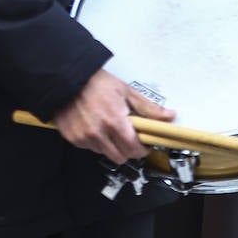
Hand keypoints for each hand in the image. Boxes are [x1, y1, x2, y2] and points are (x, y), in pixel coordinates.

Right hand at [52, 69, 174, 162]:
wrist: (68, 80)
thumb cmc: (99, 84)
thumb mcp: (127, 92)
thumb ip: (148, 108)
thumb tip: (169, 116)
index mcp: (115, 121)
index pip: (133, 148)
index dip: (142, 149)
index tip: (146, 145)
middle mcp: (99, 133)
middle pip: (120, 157)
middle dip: (129, 150)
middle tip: (131, 139)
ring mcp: (84, 138)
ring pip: (106, 154)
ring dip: (113, 147)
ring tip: (113, 130)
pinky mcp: (73, 139)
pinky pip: (91, 148)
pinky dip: (98, 143)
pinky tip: (98, 128)